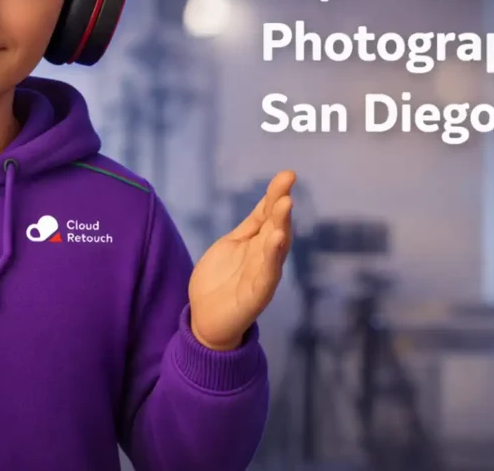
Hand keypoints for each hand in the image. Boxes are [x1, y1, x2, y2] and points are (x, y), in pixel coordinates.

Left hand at [189, 171, 294, 350]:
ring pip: (276, 246)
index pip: (268, 214)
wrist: (207, 319)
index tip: (287, 175)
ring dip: (281, 225)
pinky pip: (268, 273)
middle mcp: (265, 255)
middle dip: (281, 206)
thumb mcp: (232, 244)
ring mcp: (263, 274)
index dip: (276, 194)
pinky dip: (273, 256)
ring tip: (285, 204)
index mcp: (257, 242)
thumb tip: (268, 199)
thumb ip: (251, 226)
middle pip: (276, 226)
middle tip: (286, 185)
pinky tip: (277, 239)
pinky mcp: (258, 293)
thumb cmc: (221, 280)